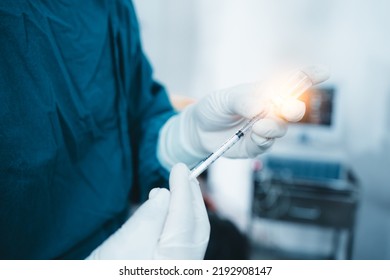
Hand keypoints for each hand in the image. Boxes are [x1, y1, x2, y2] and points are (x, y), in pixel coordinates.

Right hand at [86, 163, 209, 259]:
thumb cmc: (106, 274)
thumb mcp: (124, 244)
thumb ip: (149, 217)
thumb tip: (165, 194)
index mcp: (174, 261)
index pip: (185, 217)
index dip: (183, 189)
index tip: (180, 168)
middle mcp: (184, 266)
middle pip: (197, 226)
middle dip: (192, 197)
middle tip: (184, 174)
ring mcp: (181, 268)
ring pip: (193, 233)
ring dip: (187, 207)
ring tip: (179, 187)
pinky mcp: (173, 267)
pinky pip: (184, 241)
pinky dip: (180, 221)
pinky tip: (171, 211)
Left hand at [158, 66, 328, 167]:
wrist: (197, 130)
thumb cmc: (213, 108)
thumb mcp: (224, 98)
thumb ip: (242, 100)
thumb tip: (261, 105)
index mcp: (263, 92)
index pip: (290, 83)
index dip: (308, 77)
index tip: (323, 72)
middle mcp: (268, 110)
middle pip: (291, 108)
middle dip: (293, 108)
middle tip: (290, 110)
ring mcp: (263, 128)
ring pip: (280, 128)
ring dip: (274, 126)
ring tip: (260, 125)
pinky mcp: (256, 145)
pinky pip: (266, 144)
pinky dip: (263, 139)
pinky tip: (255, 134)